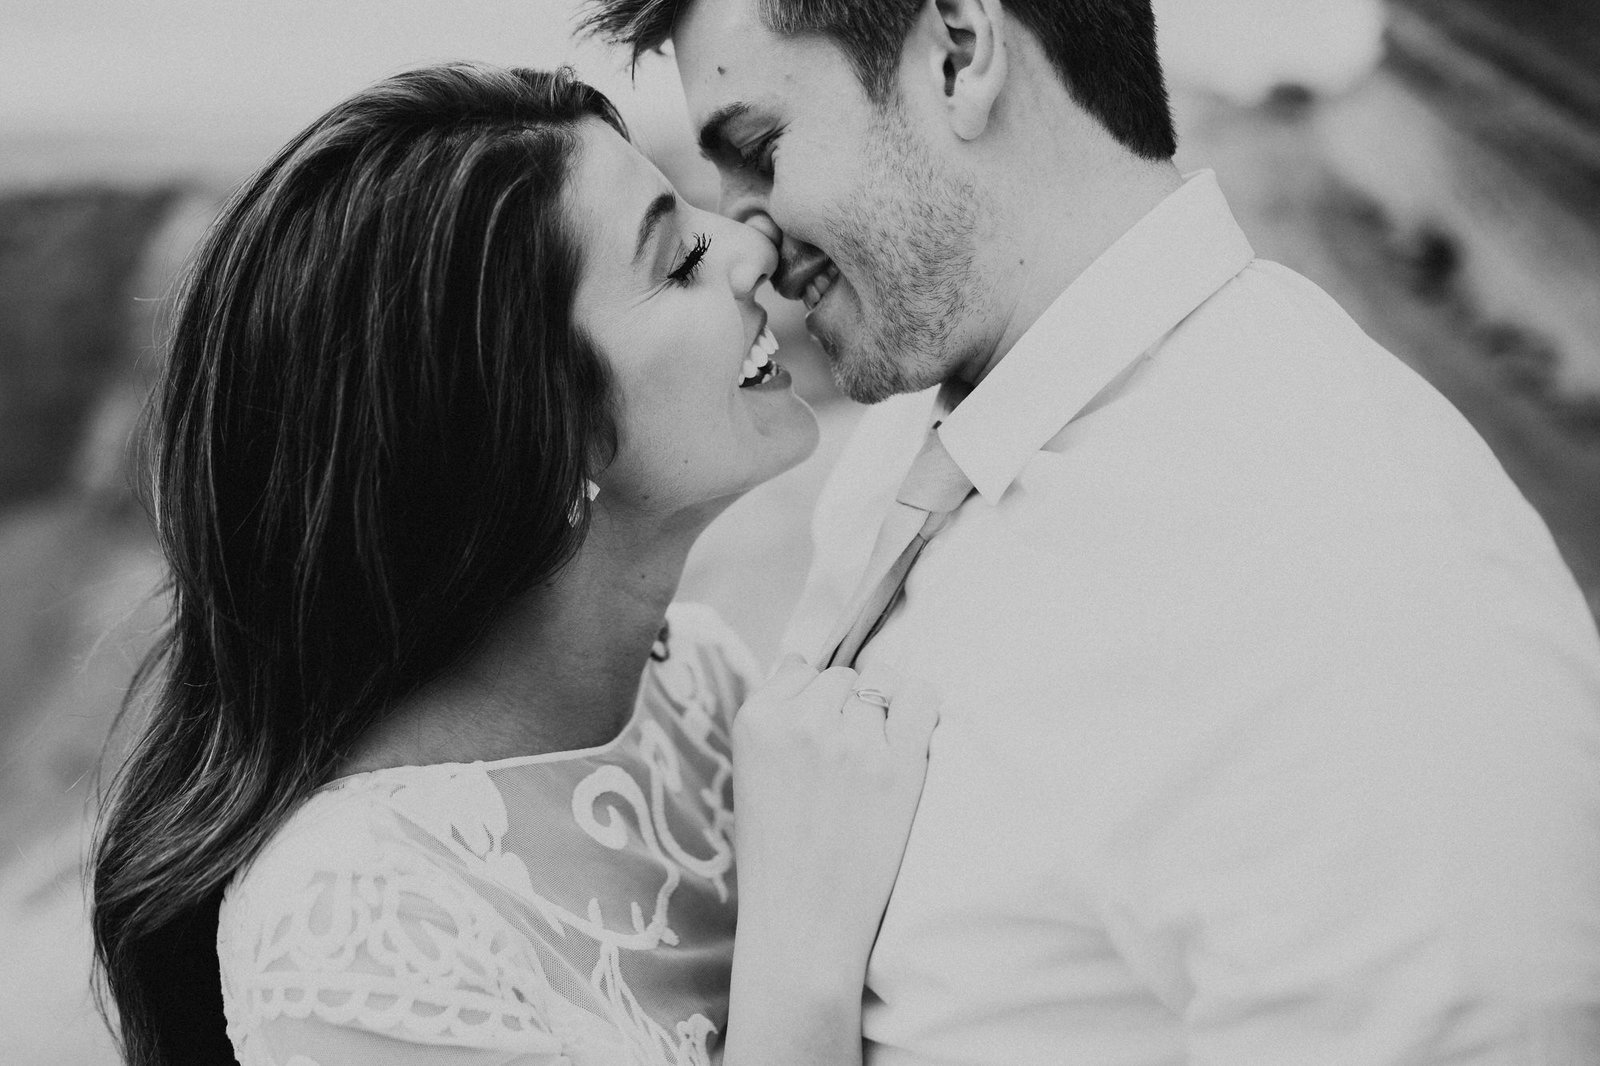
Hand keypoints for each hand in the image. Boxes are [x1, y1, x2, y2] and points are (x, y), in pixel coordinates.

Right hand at [730, 655, 939, 984]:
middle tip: (851, 756)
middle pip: (844, 676)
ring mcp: (852, 742)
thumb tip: (811, 665)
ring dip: (884, 713)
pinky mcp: (897, 764)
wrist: (803, 924)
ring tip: (877, 759)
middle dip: (851, 706)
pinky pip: (922, 697)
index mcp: (757, 721)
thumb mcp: (753, 773)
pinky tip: (911, 740)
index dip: (817, 699)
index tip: (823, 732)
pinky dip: (921, 708)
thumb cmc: (777, 856)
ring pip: (882, 682)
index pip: (803, 669)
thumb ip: (779, 721)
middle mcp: (802, 722)